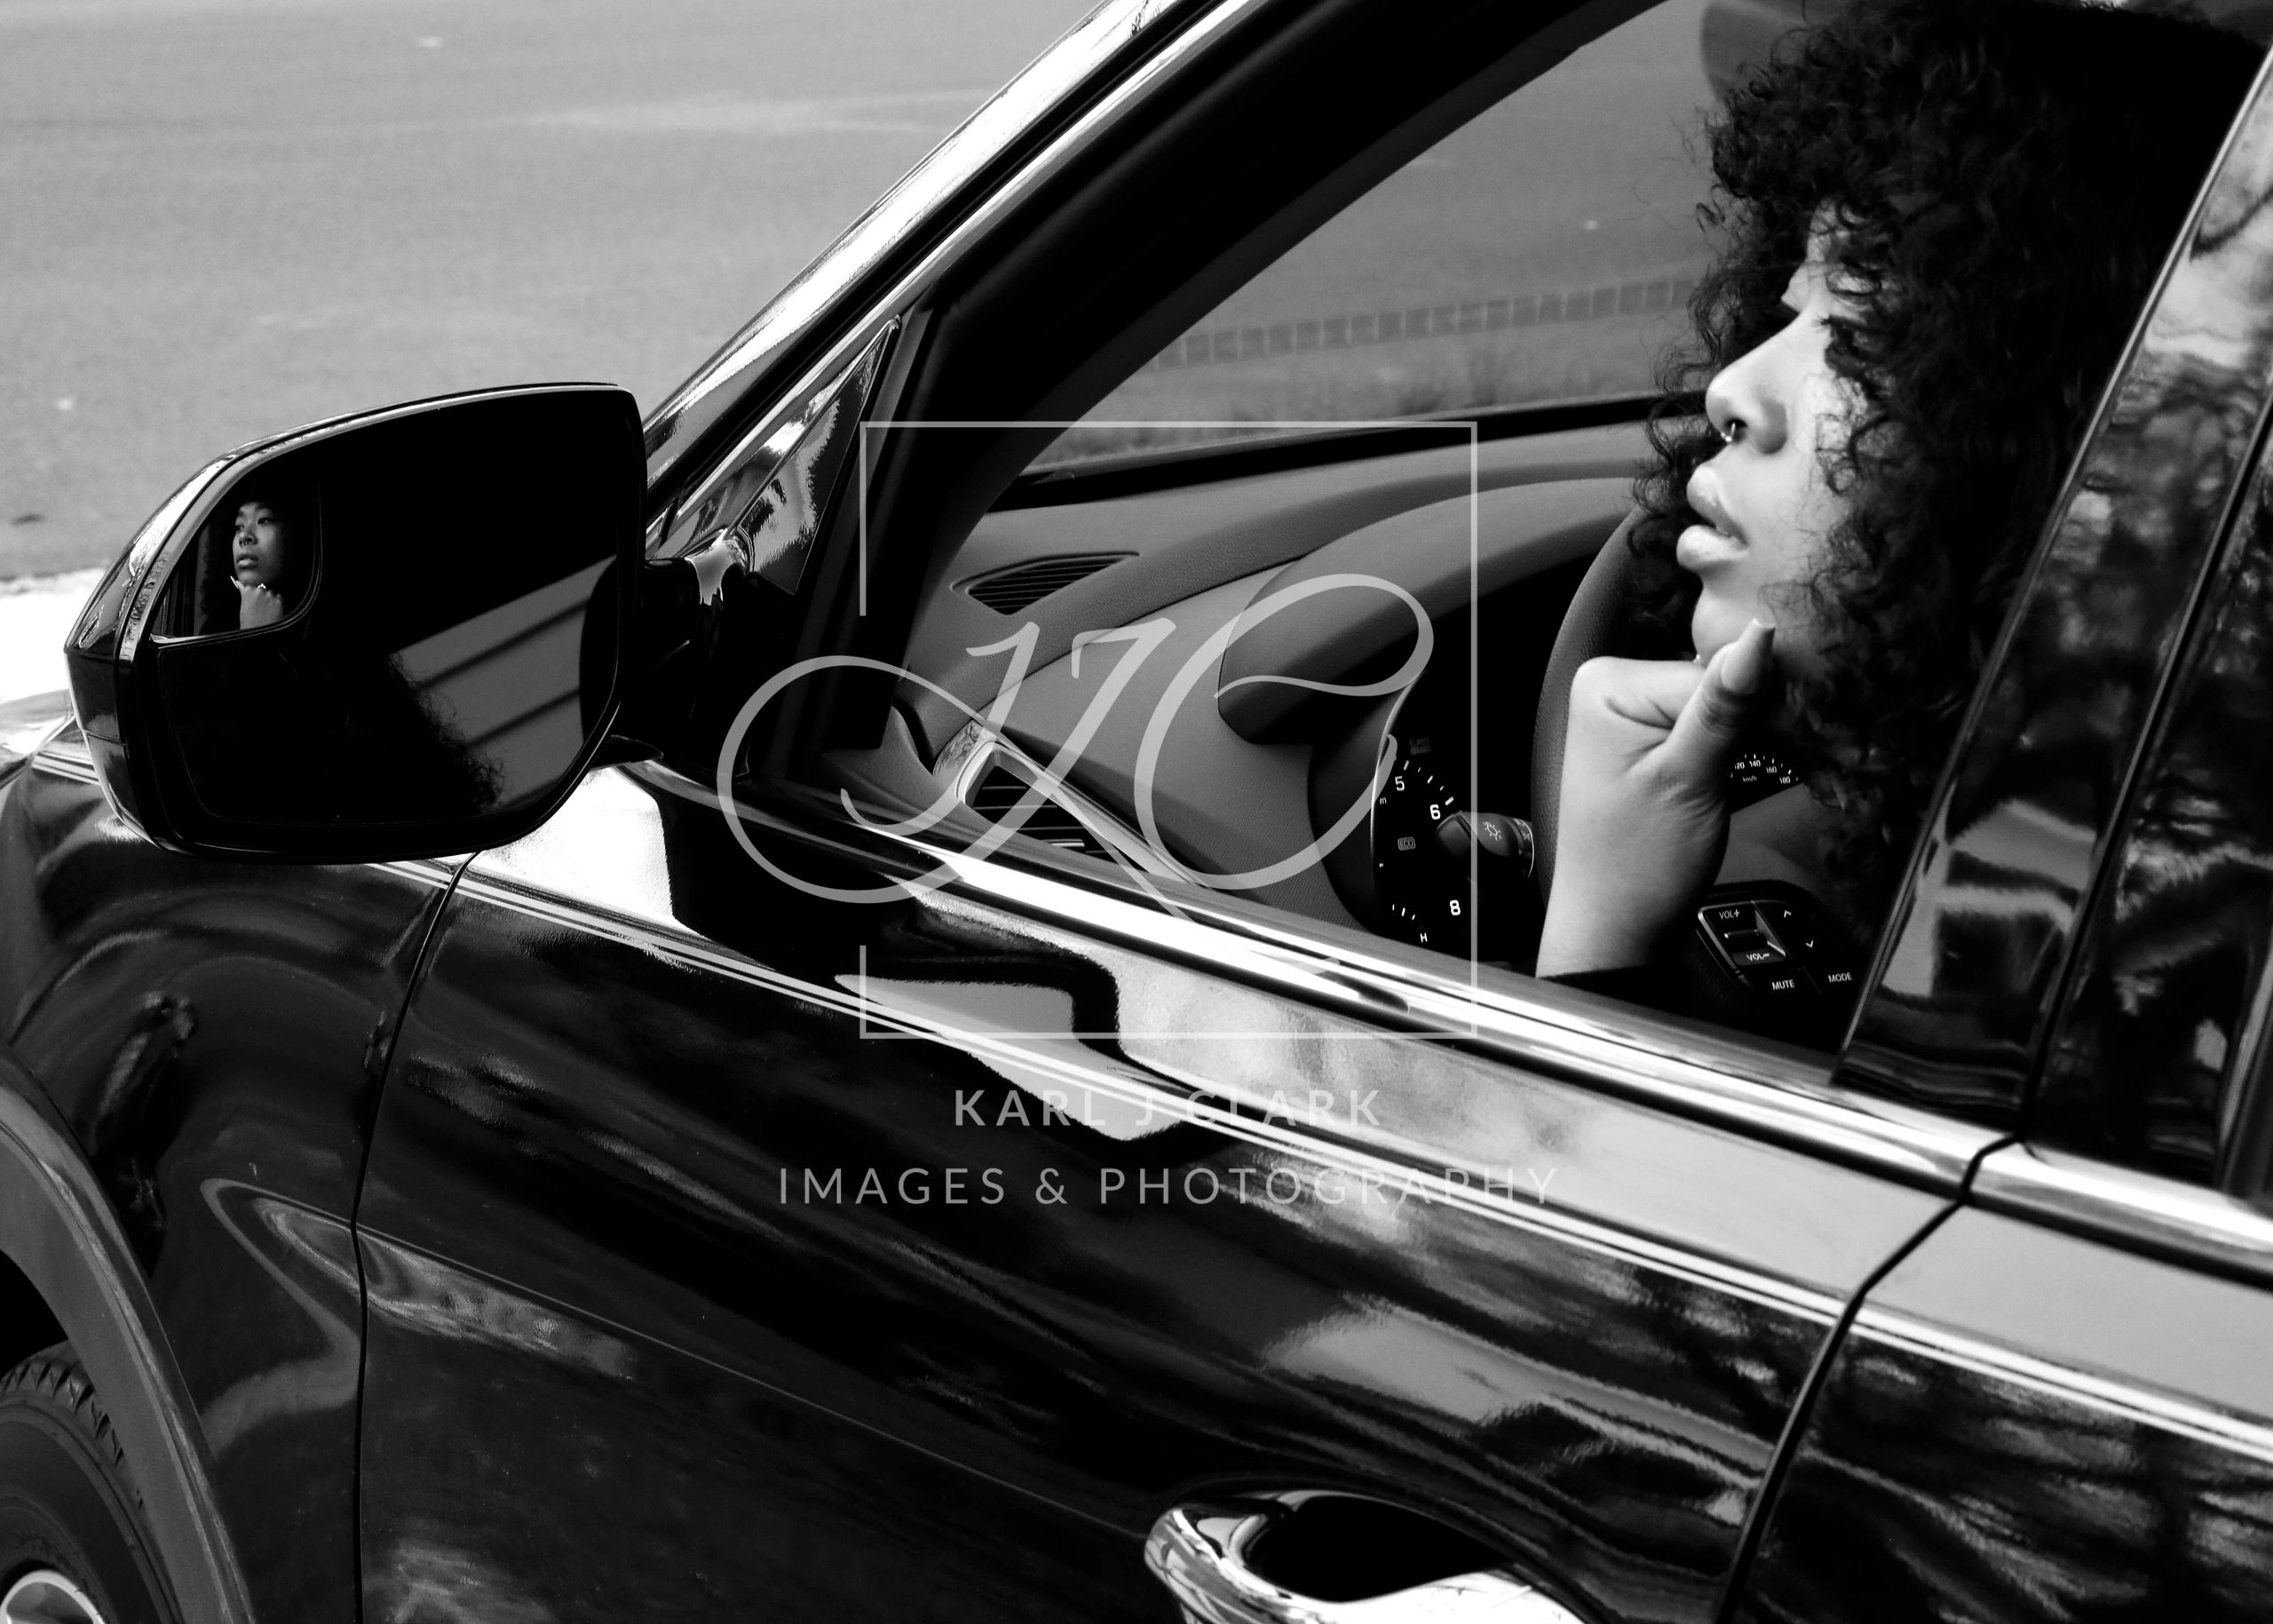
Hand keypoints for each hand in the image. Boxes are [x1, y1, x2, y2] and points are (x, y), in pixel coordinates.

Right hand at [235, 579, 284, 628]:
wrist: (260, 634)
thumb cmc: (249, 623)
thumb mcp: (243, 606)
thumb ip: (243, 593)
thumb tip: (240, 584)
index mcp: (248, 591)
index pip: (250, 586)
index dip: (251, 592)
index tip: (251, 596)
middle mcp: (260, 591)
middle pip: (261, 588)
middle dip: (260, 595)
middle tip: (258, 606)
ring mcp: (271, 596)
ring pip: (270, 592)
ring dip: (268, 598)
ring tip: (265, 609)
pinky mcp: (279, 601)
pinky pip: (278, 597)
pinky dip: (276, 602)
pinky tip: (271, 610)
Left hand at [1536, 620, 1773, 976]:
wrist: (1617, 928)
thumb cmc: (1637, 866)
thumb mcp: (1687, 781)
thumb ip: (1723, 709)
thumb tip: (1759, 638)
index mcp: (1607, 683)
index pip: (1713, 669)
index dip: (1759, 705)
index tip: (1795, 736)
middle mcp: (1612, 687)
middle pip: (1717, 680)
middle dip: (1754, 718)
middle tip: (1773, 764)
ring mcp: (1631, 714)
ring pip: (1721, 703)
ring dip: (1752, 732)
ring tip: (1750, 778)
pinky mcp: (1652, 740)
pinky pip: (1709, 724)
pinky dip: (1736, 745)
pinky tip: (1745, 770)